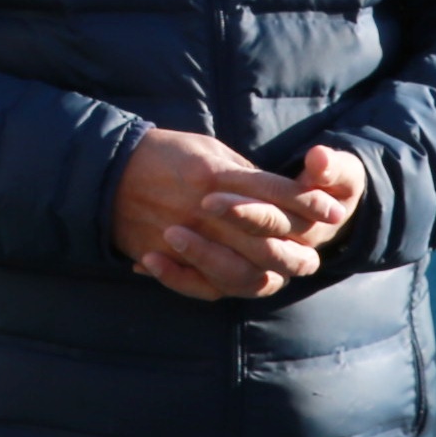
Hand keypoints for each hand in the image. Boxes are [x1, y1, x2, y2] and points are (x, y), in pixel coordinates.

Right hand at [113, 129, 361, 300]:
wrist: (101, 170)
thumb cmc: (162, 154)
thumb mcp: (207, 150)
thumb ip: (245, 175)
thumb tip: (282, 194)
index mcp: (216, 177)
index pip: (277, 194)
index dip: (309, 202)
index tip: (334, 209)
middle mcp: (204, 210)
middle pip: (269, 244)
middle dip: (297, 251)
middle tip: (309, 254)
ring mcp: (185, 237)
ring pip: (243, 274)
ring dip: (264, 275)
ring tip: (276, 270)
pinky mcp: (165, 257)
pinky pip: (199, 285)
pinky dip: (219, 286)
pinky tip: (226, 278)